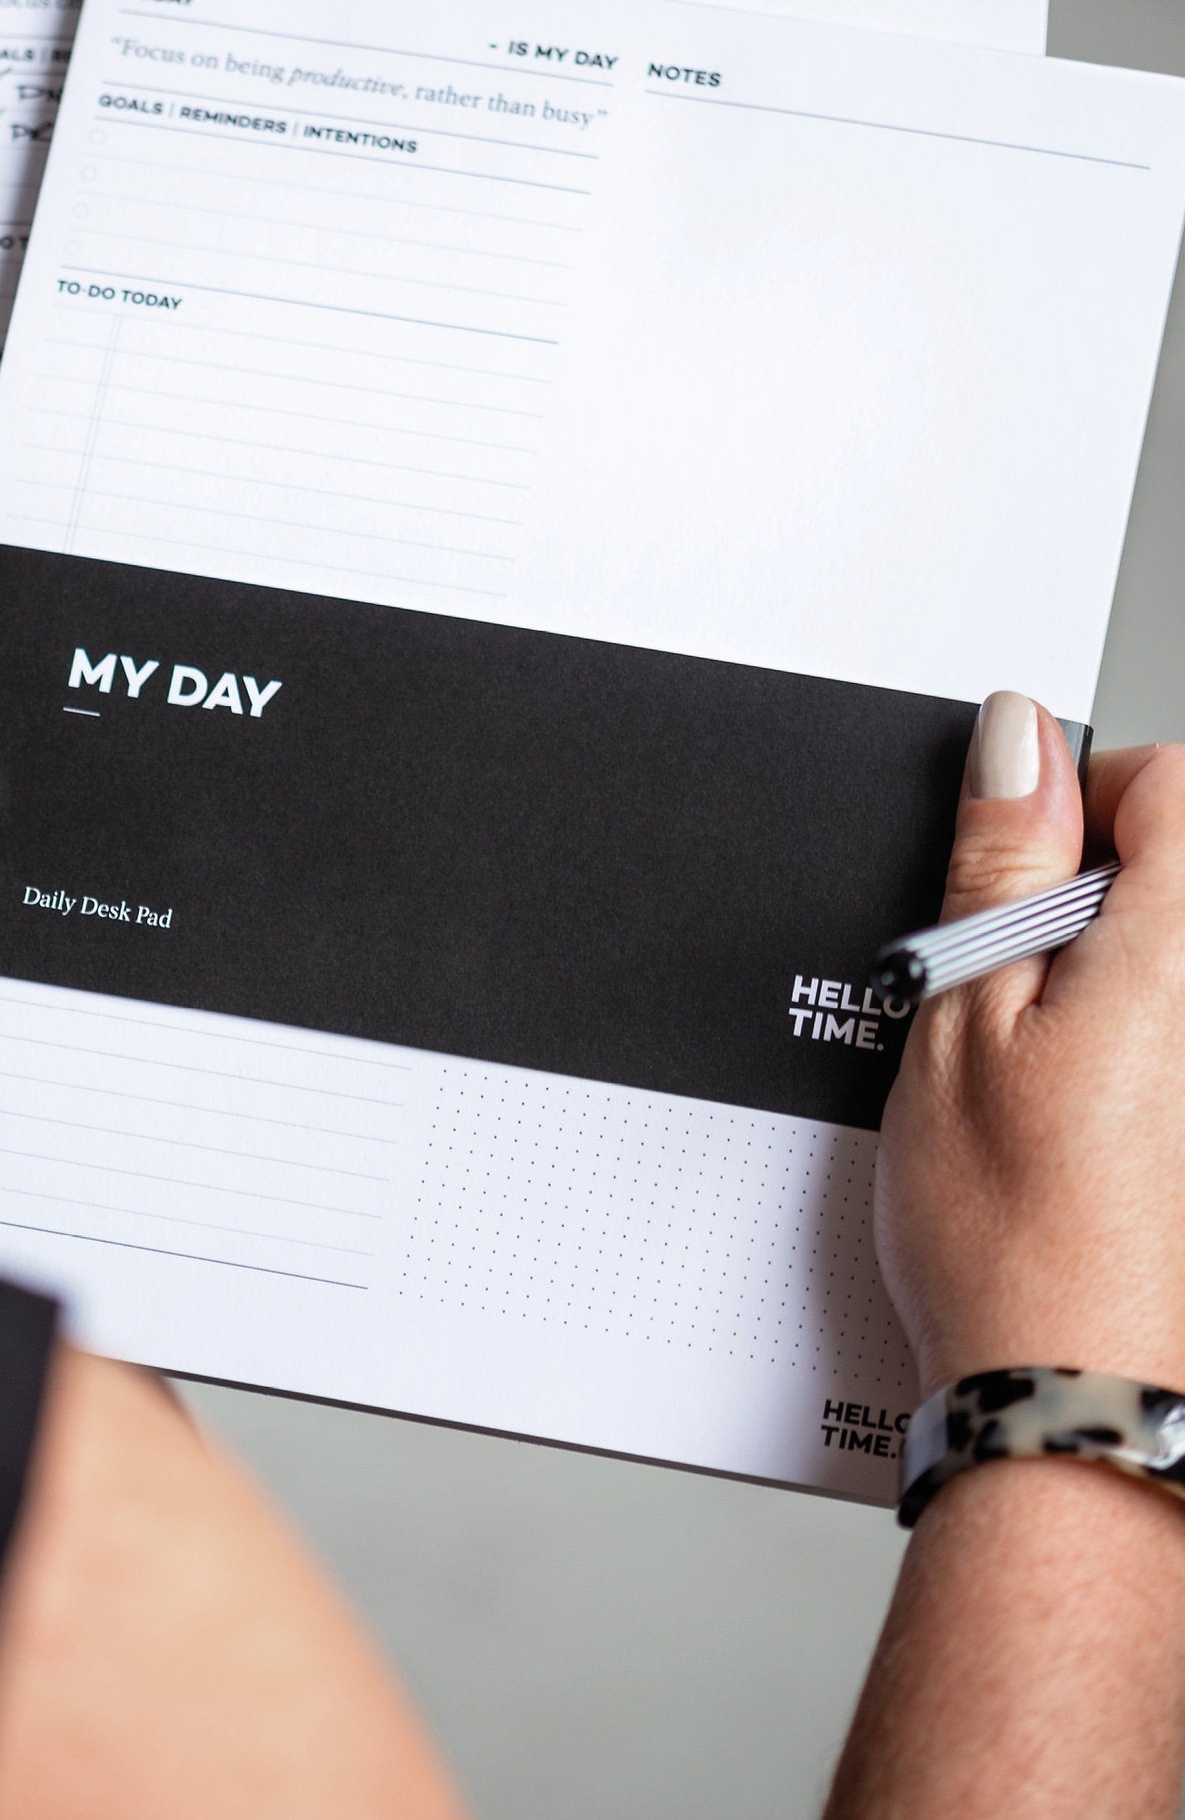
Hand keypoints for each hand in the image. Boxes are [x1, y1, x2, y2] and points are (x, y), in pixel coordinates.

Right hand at [876, 692, 1184, 1395]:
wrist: (1070, 1385)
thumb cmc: (1011, 1227)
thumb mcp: (961, 1014)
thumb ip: (1001, 861)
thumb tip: (1015, 739)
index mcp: (1182, 954)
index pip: (1175, 780)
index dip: (1082, 797)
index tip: (1017, 865)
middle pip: (1180, 868)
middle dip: (1090, 889)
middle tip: (1010, 973)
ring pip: (1166, 954)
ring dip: (1106, 966)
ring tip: (1036, 1052)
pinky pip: (1168, 1029)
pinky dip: (1125, 1037)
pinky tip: (1078, 1106)